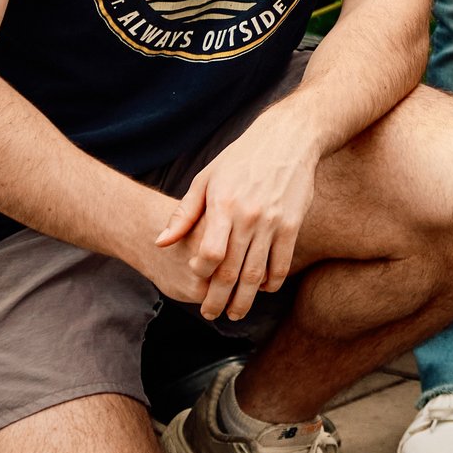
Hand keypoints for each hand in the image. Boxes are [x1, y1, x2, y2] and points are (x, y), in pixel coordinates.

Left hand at [151, 99, 321, 321]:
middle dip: (218, 299)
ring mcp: (272, 222)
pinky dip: (272, 282)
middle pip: (231, 271)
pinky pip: (282, 263)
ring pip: (257, 274)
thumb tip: (161, 242)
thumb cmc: (241, 158)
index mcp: (224, 205)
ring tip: (236, 313)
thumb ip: (184, 214)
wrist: (288, 138)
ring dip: (245, 300)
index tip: (196, 276)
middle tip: (211, 314)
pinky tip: (264, 289)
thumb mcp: (207, 179)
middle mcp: (249, 216)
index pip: (209, 253)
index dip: (200, 271)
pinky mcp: (292, 224)